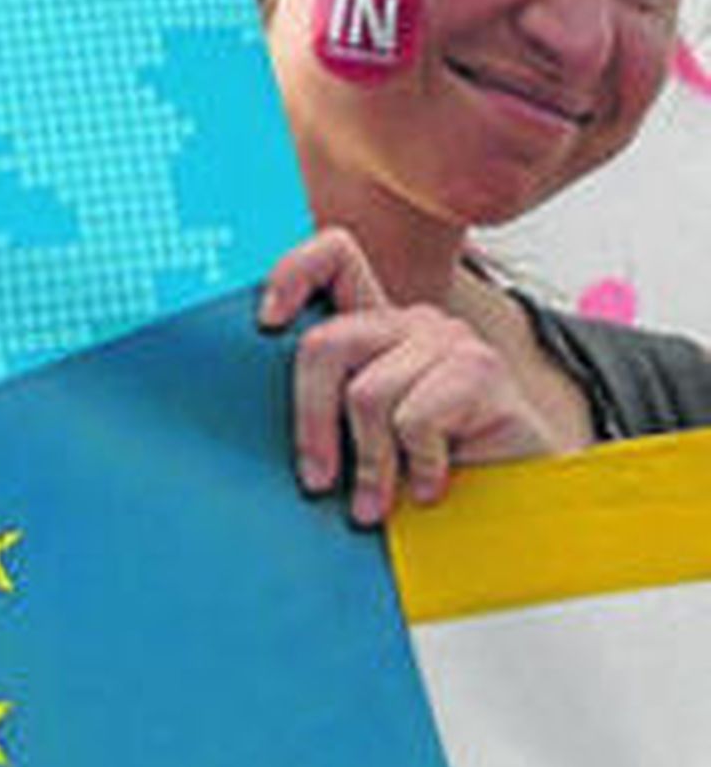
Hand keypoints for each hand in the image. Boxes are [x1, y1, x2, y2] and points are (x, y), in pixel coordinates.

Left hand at [257, 229, 560, 524]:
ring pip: (368, 395)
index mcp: (379, 329)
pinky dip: (417, 468)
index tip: (266, 321)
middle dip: (312, 422)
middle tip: (318, 482)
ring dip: (371, 465)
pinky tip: (433, 487)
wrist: (517, 511)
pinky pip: (413, 421)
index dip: (292, 272)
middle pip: (328, 343)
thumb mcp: (366, 440)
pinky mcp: (481, 371)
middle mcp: (413, 323)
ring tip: (380, 503)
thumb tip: (249, 415)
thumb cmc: (430, 475)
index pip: (333, 256)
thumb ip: (329, 411)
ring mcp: (450, 341)